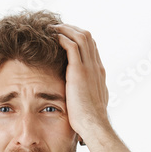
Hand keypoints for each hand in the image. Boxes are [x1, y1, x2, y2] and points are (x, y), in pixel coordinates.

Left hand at [50, 23, 110, 140]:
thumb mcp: (89, 103)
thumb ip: (85, 95)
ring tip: (52, 28)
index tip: (66, 36)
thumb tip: (79, 98)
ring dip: (66, 29)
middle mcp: (95, 66)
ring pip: (80, 37)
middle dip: (71, 29)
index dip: (78, 38)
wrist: (93, 124)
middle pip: (87, 37)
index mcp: (98, 72)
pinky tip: (52, 37)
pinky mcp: (79, 71)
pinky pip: (72, 46)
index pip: (91, 47)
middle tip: (57, 27)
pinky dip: (62, 38)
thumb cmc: (89, 120)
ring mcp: (89, 67)